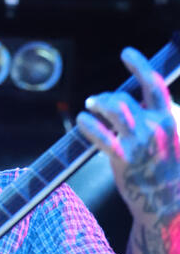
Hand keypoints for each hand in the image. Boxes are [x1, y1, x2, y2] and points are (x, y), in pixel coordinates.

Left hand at [76, 46, 179, 226]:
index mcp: (171, 116)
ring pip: (114, 109)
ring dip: (98, 104)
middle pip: (125, 98)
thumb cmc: (170, 169)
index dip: (139, 64)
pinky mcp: (124, 158)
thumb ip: (163, 116)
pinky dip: (89, 125)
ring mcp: (140, 141)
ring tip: (90, 106)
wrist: (169, 200)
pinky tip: (82, 120)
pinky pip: (101, 136)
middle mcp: (156, 125)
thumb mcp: (175, 136)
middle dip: (107, 97)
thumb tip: (144, 99)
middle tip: (96, 101)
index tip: (126, 53)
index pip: (154, 83)